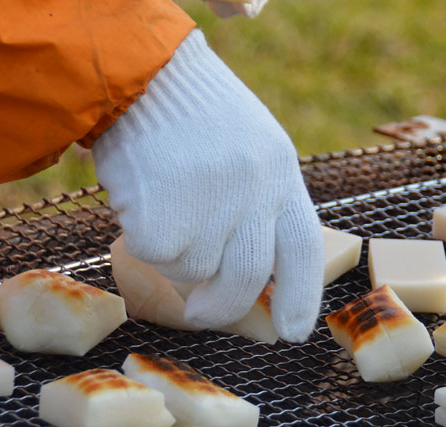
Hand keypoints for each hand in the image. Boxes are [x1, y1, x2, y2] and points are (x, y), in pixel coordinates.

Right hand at [92, 30, 322, 341]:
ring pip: (195, 269)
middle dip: (223, 307)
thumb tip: (257, 277)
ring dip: (174, 253)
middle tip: (203, 316)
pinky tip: (142, 199)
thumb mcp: (251, 150)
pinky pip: (157, 256)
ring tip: (164, 204)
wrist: (144, 74)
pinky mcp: (166, 213)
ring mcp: (213, 202)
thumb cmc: (197, 116)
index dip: (301, 297)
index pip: (303, 250)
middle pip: (247, 277)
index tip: (292, 332)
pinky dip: (142, 238)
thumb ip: (261, 204)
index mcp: (283, 174)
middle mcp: (256, 191)